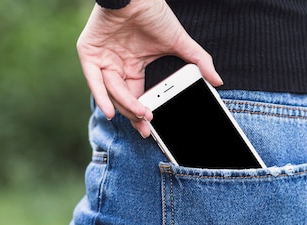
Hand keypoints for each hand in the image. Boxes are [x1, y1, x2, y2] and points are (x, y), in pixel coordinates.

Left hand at [76, 0, 222, 136]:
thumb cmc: (155, 14)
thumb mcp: (179, 43)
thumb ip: (199, 62)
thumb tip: (218, 81)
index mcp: (133, 67)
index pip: (137, 96)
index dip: (144, 112)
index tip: (153, 126)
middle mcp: (117, 66)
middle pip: (123, 98)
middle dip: (135, 115)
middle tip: (146, 127)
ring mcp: (102, 60)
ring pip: (111, 92)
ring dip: (125, 106)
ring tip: (140, 115)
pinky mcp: (88, 52)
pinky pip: (93, 80)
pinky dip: (102, 97)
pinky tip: (111, 112)